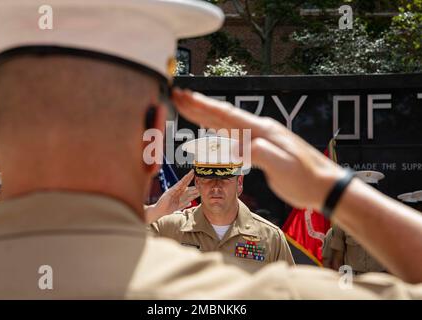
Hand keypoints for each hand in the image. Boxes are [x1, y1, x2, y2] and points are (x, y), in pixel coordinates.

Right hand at [145, 170, 198, 222]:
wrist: (159, 211)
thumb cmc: (167, 209)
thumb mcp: (178, 206)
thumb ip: (184, 204)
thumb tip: (190, 203)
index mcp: (179, 194)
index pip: (188, 189)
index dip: (194, 186)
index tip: (200, 182)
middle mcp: (177, 191)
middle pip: (185, 184)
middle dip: (190, 178)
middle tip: (196, 172)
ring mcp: (173, 190)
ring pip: (182, 183)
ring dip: (187, 177)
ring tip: (192, 172)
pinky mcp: (170, 191)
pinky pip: (176, 186)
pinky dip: (181, 182)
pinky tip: (185, 178)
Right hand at [172, 89, 344, 210]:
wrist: (324, 185)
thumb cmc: (306, 178)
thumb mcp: (283, 167)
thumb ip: (259, 154)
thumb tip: (235, 148)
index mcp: (261, 131)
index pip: (225, 115)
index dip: (202, 106)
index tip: (183, 96)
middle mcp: (259, 130)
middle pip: (222, 114)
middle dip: (198, 105)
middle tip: (177, 95)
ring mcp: (260, 137)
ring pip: (226, 123)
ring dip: (205, 114)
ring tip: (187, 106)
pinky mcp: (261, 148)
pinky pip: (233, 134)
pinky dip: (218, 129)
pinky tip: (212, 128)